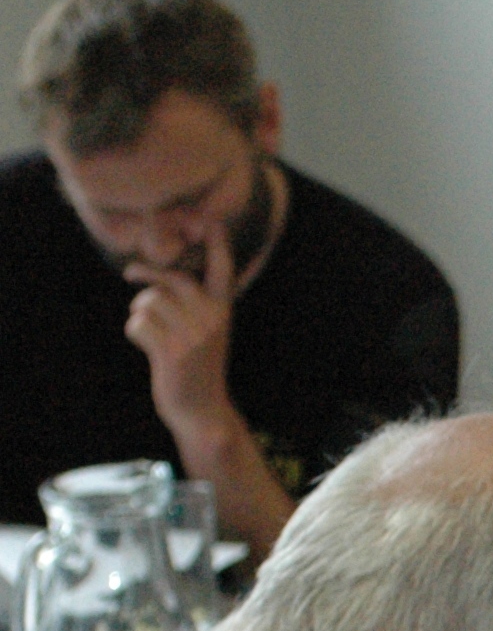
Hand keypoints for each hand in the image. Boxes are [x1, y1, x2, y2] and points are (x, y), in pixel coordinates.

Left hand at [123, 222, 243, 448]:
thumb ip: (191, 303)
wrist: (201, 410)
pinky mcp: (173, 351)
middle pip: (173, 279)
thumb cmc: (195, 366)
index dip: (217, 244)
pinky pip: (138, 323)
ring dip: (140, 311)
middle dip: (147, 276)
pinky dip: (135, 332)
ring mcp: (194, 336)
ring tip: (148, 329)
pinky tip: (145, 346)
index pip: (221, 270)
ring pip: (151, 300)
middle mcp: (213, 320)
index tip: (210, 219)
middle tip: (131, 276)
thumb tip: (152, 273)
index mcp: (224, 311)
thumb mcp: (205, 331)